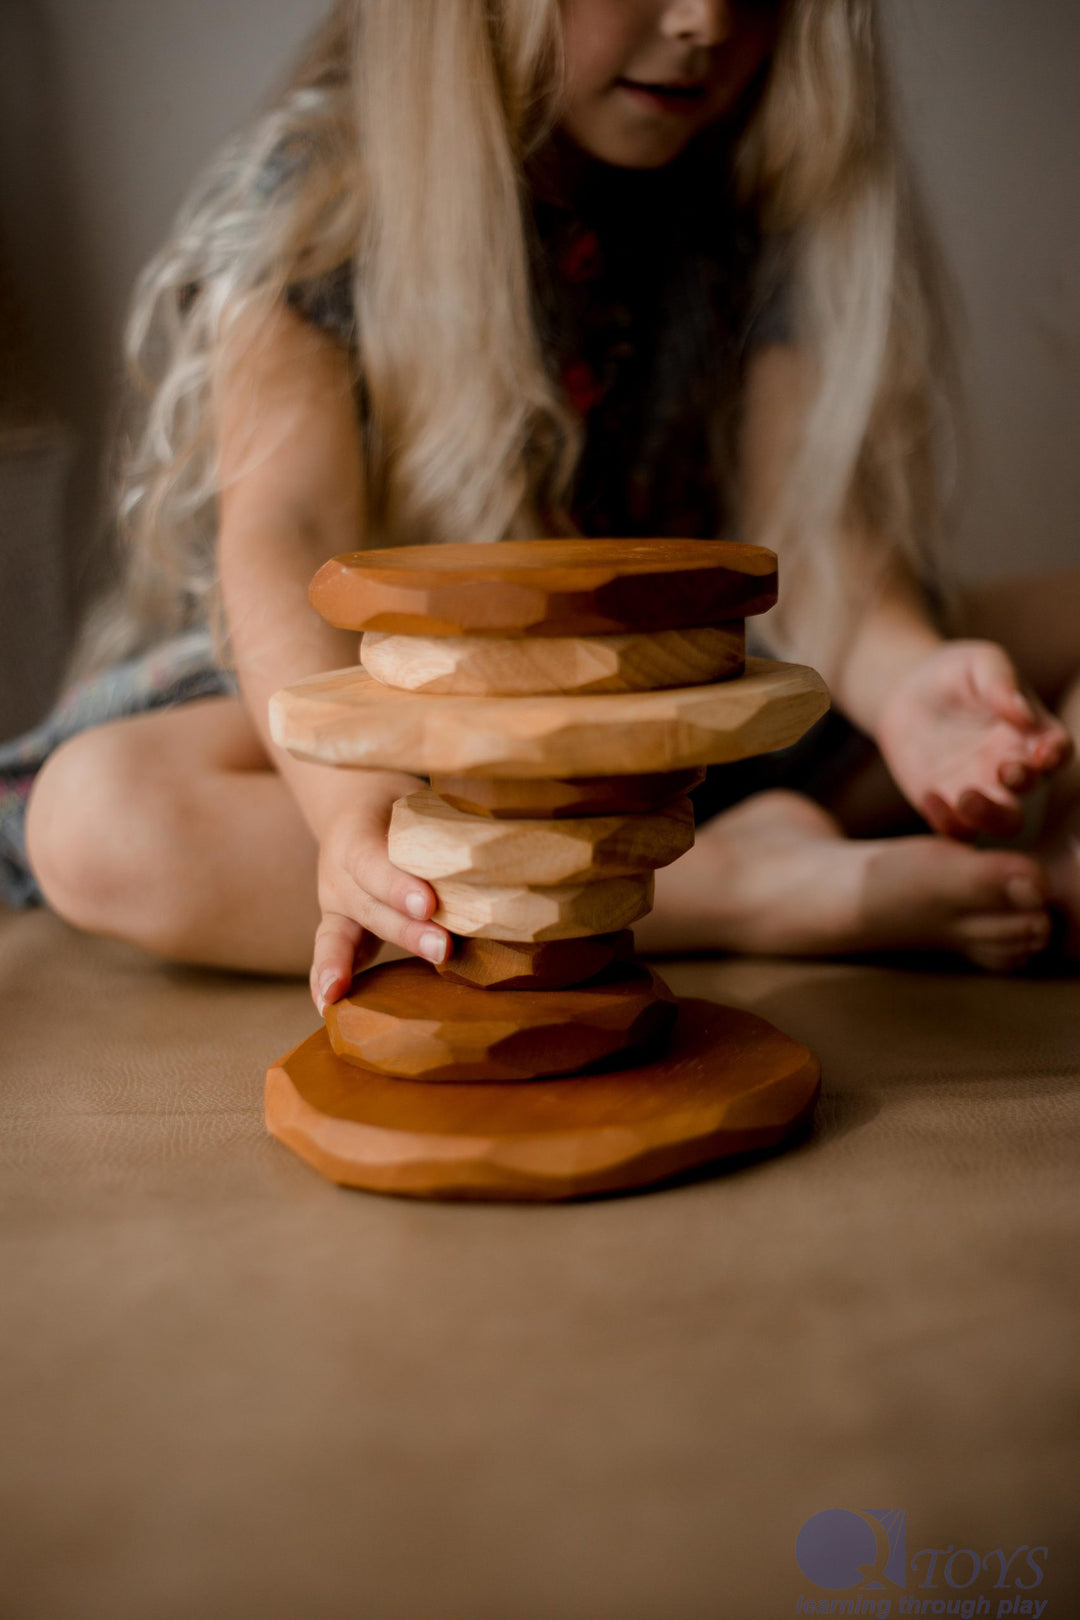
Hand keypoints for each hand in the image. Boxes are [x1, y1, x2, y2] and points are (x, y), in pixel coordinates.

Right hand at [310, 774, 450, 1013]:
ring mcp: (335, 902)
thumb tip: (503, 849)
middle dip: (407, 928)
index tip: (428, 903)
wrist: (358, 809)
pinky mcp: (339, 926)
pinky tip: (328, 1004)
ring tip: (429, 963)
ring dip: (395, 949)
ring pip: (352, 933)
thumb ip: (445, 826)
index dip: (398, 884)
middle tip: (442, 946)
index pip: (373, 860)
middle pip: (371, 903)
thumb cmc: (400, 809)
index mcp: (355, 835)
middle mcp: (339, 872)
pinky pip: (330, 951)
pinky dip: (328, 978)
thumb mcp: (417, 804)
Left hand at [876, 640, 1071, 839]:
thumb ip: (1001, 682)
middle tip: (1004, 770)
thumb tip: (1023, 712)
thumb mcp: (978, 663)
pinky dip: (948, 823)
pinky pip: (956, 828)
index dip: (1055, 754)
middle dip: (1022, 785)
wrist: (905, 691)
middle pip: (1031, 790)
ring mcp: (981, 789)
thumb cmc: (954, 672)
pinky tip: (929, 798)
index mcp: (1031, 732)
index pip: (1057, 749)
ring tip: (966, 796)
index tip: (1044, 752)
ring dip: (991, 816)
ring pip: (1001, 821)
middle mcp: (1012, 766)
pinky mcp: (948, 805)